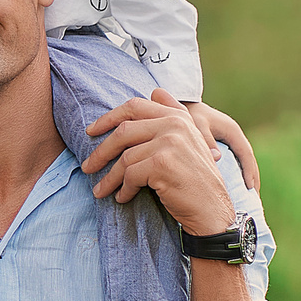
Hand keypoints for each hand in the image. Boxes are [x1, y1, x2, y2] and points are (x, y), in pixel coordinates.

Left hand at [83, 88, 234, 235]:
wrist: (212, 209)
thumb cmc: (195, 179)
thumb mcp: (188, 141)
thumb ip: (173, 115)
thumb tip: (155, 91)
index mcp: (178, 116)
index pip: (134, 106)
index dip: (108, 118)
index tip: (90, 131)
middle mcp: (175, 124)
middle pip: (123, 132)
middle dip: (101, 151)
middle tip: (87, 166)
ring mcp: (169, 142)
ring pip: (125, 158)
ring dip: (110, 178)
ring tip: (101, 190)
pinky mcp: (162, 163)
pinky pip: (130, 175)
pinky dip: (123, 189)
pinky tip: (123, 198)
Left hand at [182, 100, 259, 189]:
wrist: (179, 104)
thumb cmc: (187, 114)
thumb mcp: (196, 124)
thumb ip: (205, 138)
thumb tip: (217, 157)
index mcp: (231, 130)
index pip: (246, 154)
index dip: (250, 171)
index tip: (252, 189)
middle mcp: (232, 136)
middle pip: (247, 161)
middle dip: (252, 178)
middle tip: (254, 200)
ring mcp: (227, 141)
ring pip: (240, 162)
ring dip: (244, 178)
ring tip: (247, 198)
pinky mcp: (219, 146)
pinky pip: (231, 162)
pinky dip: (233, 174)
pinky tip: (231, 188)